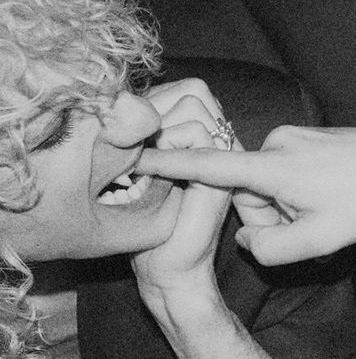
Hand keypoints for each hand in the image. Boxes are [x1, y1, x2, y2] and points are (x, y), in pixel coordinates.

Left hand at [130, 79, 235, 298]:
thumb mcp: (139, 166)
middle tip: (133, 150)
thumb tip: (129, 100)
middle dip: (155, 112)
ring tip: (137, 163)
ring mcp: (224, 157)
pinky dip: (162, 147)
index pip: (185, 89)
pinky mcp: (221, 172)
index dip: (153, 102)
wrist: (167, 268)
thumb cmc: (147, 225)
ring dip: (157, 129)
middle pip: (193, 91)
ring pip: (195, 105)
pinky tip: (141, 170)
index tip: (127, 138)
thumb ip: (146, 133)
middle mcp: (218, 144)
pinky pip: (196, 133)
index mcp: (201, 140)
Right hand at [132, 127, 355, 264]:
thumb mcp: (317, 242)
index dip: (170, 164)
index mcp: (271, 167)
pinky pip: (288, 170)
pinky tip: (336, 198)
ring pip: (269, 183)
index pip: (208, 165)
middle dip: (270, 215)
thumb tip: (246, 237)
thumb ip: (267, 249)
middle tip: (311, 225)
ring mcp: (293, 136)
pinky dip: (303, 191)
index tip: (136, 155)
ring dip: (290, 205)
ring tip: (330, 210)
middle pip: (246, 191)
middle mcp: (275, 143)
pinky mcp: (309, 135)